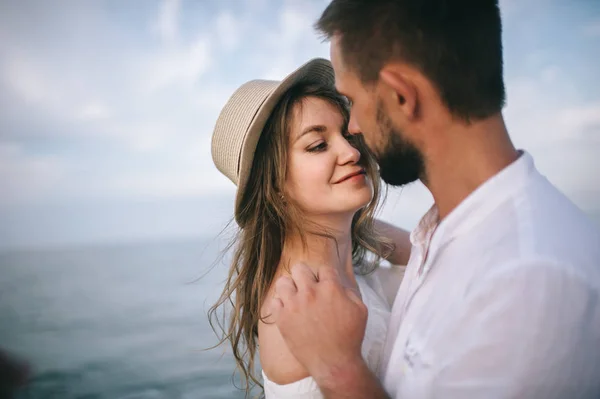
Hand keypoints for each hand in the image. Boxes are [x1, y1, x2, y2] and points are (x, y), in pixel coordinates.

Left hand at [268, 263, 367, 383]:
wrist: (334, 363)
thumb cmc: (349, 337)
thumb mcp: (360, 309)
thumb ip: (348, 291)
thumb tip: (336, 284)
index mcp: (330, 288)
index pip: (323, 268)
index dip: (325, 277)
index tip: (324, 286)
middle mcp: (310, 293)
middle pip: (299, 268)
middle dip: (305, 277)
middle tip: (308, 289)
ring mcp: (294, 305)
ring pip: (283, 281)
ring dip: (290, 288)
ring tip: (295, 298)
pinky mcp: (282, 318)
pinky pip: (274, 301)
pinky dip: (281, 305)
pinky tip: (289, 312)